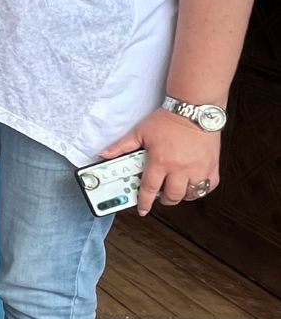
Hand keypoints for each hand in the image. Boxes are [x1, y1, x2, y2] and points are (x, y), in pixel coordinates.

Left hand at [102, 107, 221, 214]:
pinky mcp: (212, 165)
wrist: (193, 109)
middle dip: (164, 199)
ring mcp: (198, 168)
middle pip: (172, 196)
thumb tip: (105, 154)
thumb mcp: (140, 132)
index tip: (143, 209)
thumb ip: (122, 146)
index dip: (145, 202)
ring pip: (191, 194)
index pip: (150, 189)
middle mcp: (180, 168)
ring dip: (181, 195)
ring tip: (175, 188)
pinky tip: (193, 183)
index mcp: (161, 162)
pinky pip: (209, 186)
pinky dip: (200, 189)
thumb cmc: (168, 120)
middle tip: (160, 195)